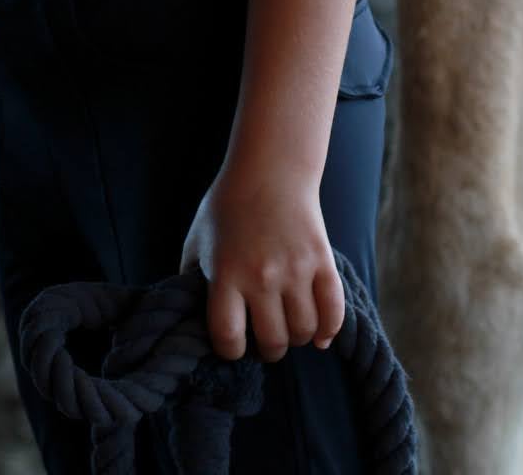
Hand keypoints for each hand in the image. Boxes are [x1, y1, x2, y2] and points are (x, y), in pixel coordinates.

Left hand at [180, 163, 344, 363]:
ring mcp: (295, 269)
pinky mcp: (322, 261)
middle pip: (272, 342)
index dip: (230, 351)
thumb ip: (190, 277)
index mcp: (226, 272)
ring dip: (295, 339)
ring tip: (287, 328)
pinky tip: (319, 334)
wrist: (269, 170)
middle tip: (264, 340)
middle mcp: (261, 275)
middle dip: (267, 350)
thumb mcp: (197, 239)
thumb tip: (188, 314)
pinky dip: (328, 331)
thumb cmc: (228, 206)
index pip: (227, 337)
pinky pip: (334, 313)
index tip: (234, 345)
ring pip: (303, 332)